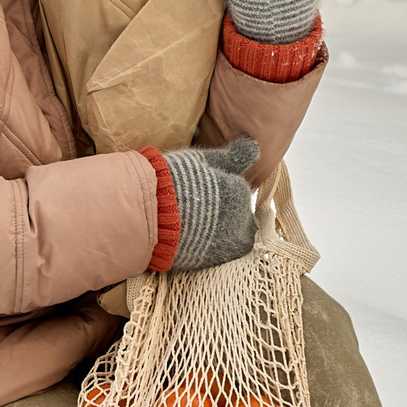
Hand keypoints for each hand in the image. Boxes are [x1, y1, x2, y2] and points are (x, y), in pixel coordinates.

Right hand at [162, 137, 258, 271]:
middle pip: (240, 217)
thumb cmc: (176, 180)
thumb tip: (254, 144)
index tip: (204, 192)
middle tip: (199, 209)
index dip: (221, 192)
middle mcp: (242, 219)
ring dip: (221, 232)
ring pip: (233, 237)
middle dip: (225, 214)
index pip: (239, 192)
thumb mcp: (207, 159)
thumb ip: (235, 155)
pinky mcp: (214, 261)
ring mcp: (229, 243)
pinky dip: (212, 247)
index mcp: (240, 192)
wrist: (152, 214)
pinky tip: (194, 239)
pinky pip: (221, 254)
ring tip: (196, 225)